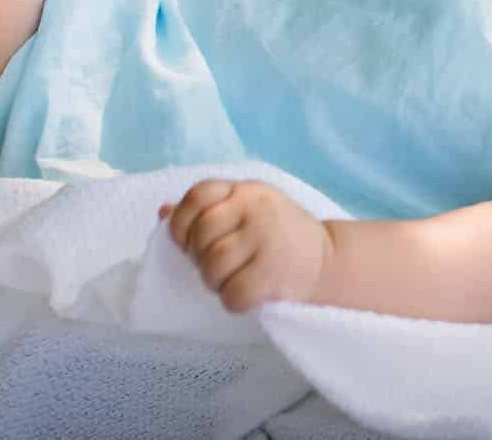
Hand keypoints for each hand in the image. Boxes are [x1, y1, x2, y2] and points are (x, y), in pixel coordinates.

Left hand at [160, 179, 329, 312]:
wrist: (329, 261)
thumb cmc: (280, 235)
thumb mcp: (249, 209)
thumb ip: (210, 209)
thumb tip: (162, 213)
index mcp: (245, 190)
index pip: (198, 195)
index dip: (182, 222)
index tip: (189, 242)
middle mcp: (255, 208)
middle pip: (201, 235)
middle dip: (199, 258)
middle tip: (216, 267)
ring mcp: (265, 239)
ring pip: (213, 266)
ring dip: (214, 282)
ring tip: (230, 281)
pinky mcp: (273, 272)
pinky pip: (232, 293)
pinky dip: (233, 301)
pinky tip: (245, 295)